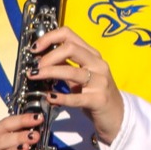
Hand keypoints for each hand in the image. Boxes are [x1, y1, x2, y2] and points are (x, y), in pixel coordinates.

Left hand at [31, 27, 124, 144]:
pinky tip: (49, 97)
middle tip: (34, 67)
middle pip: (71, 49)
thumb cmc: (96, 93)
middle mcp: (98, 65)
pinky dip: (60, 97)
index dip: (49, 38)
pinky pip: (76, 98)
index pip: (69, 35)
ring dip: (49, 73)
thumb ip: (65, 67)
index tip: (34, 49)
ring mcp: (100, 82)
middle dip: (48, 56)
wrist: (116, 114)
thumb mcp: (81, 76)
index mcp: (92, 55)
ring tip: (33, 77)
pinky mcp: (98, 100)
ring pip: (72, 72)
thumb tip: (40, 61)